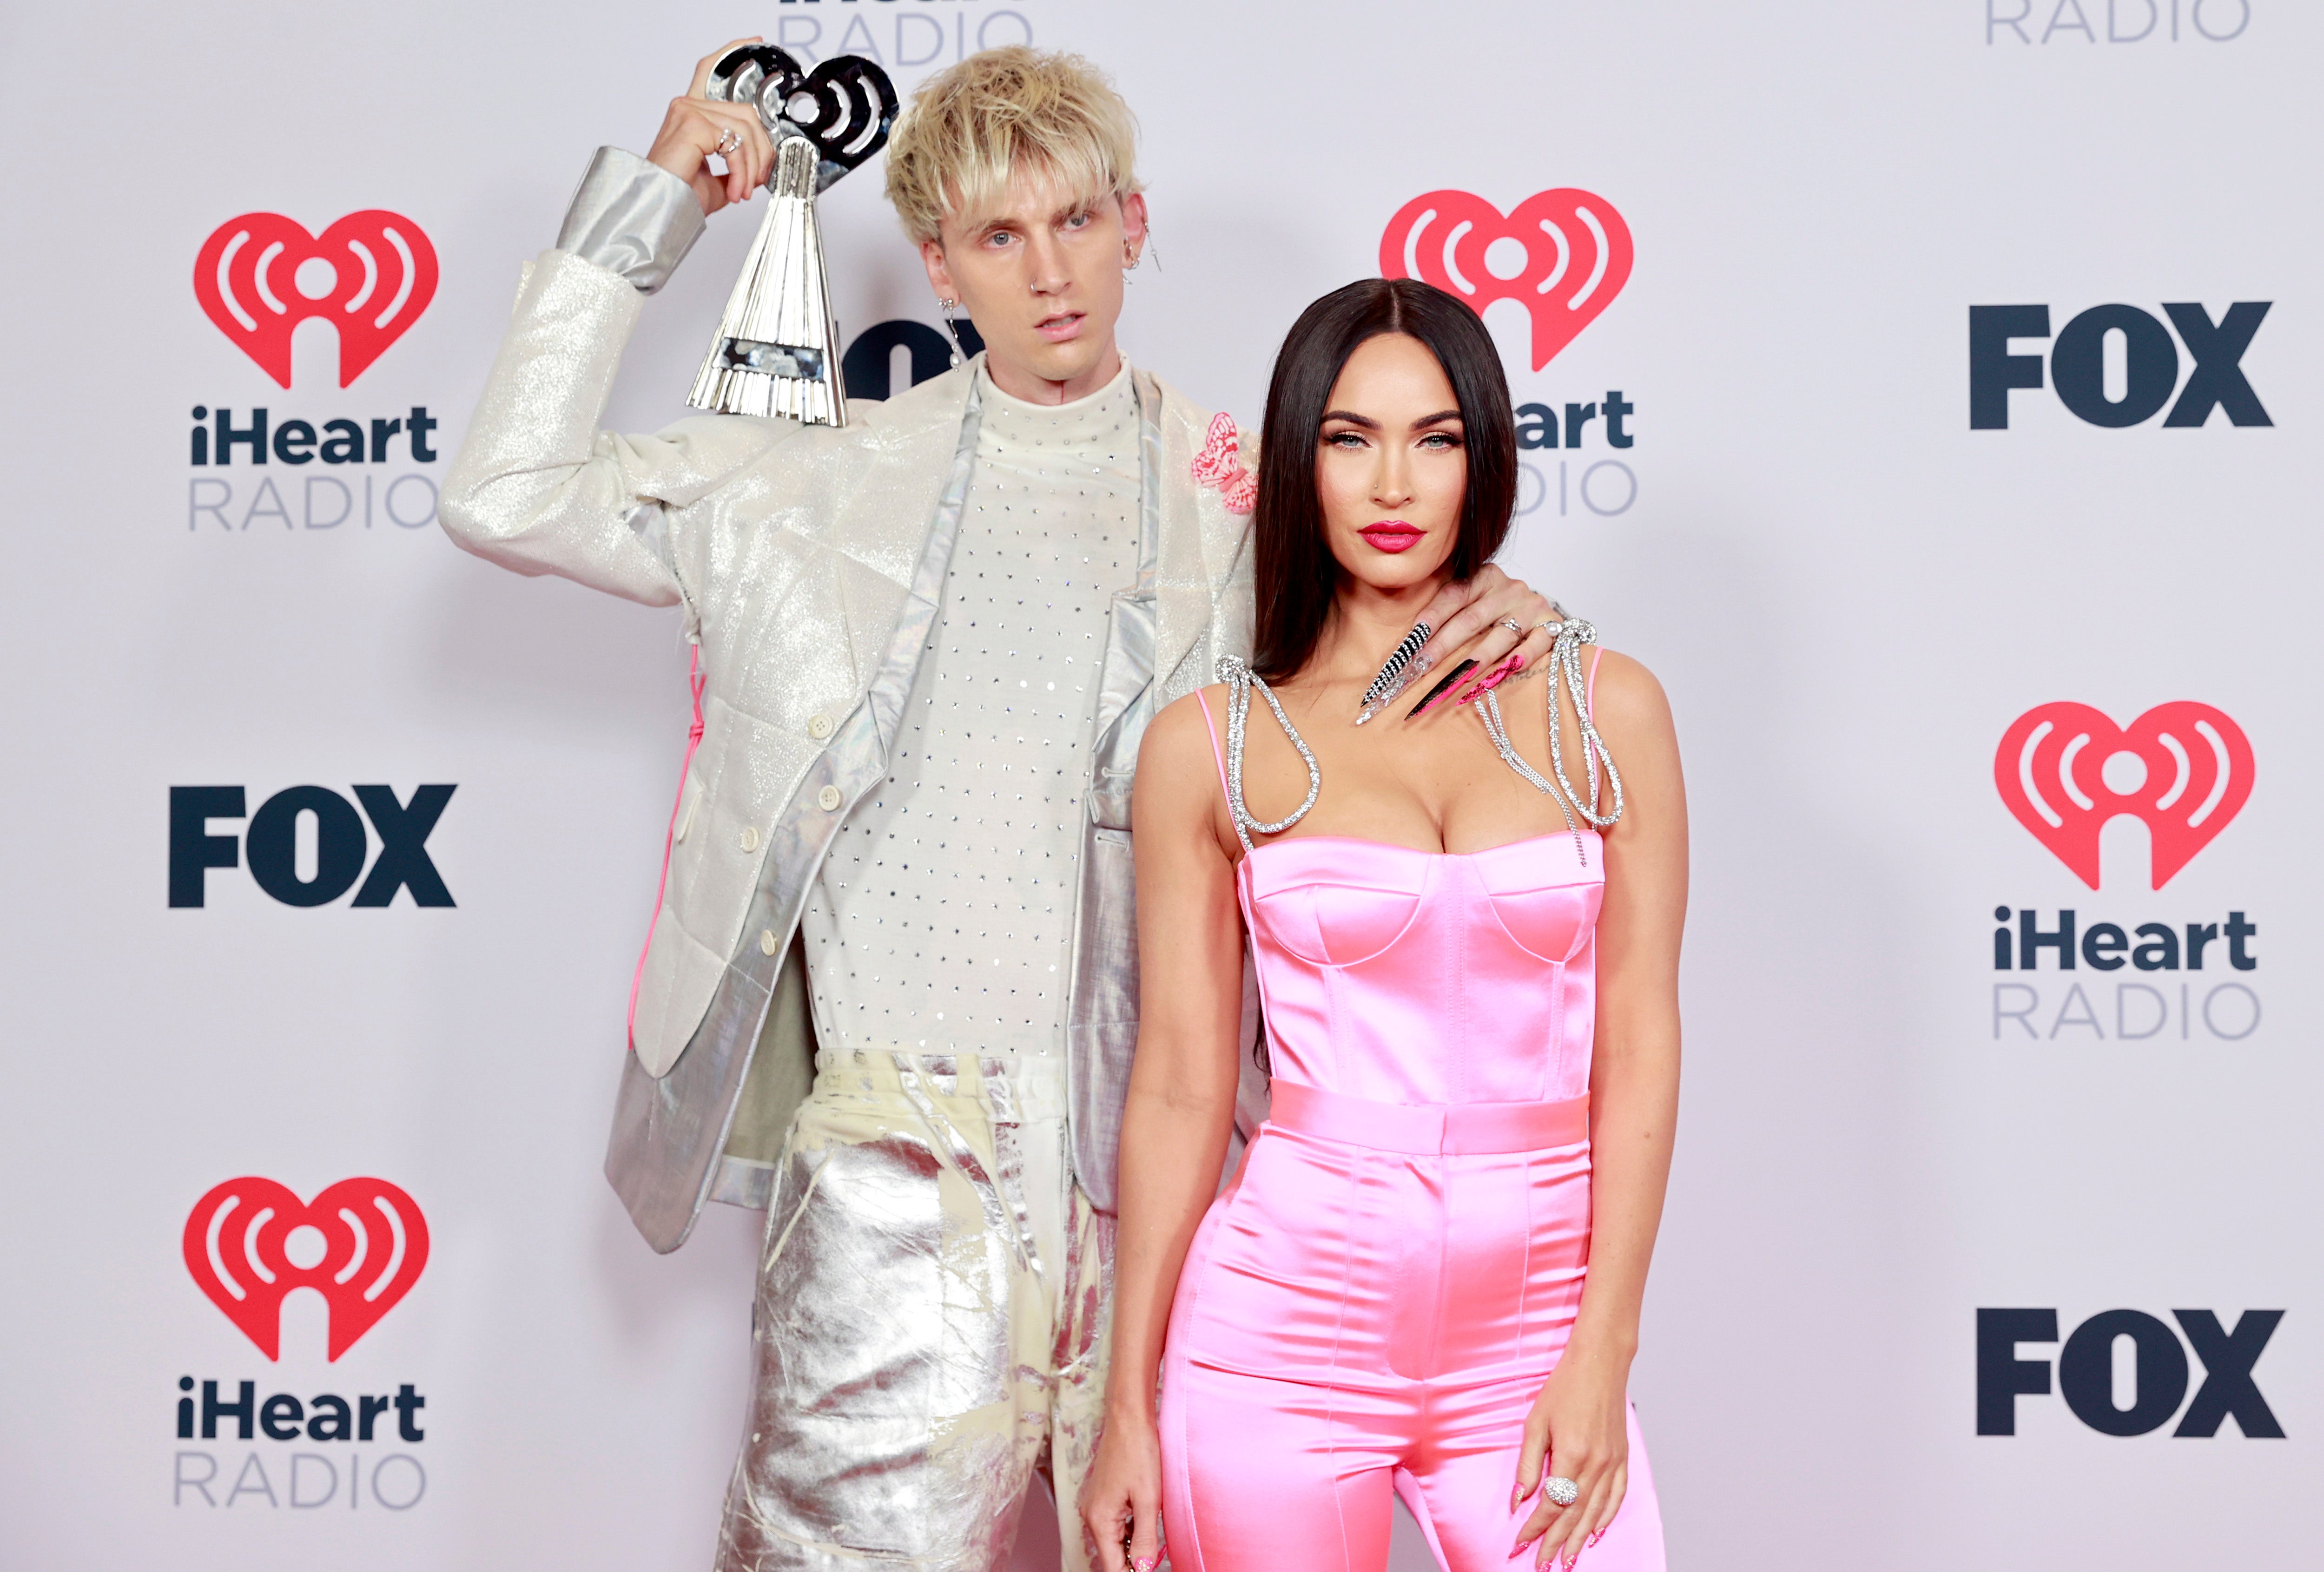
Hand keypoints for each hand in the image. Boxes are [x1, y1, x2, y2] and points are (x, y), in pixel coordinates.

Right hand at [645, 38, 777, 216]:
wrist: (661, 210)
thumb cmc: (680, 197)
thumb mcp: (718, 178)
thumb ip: (736, 163)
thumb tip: (758, 166)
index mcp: (690, 112)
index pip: (709, 70)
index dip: (731, 51)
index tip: (754, 42)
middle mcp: (687, 106)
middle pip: (746, 112)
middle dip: (761, 150)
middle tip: (756, 180)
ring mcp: (688, 111)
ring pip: (745, 129)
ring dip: (752, 166)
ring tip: (742, 190)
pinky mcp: (692, 124)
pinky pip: (735, 144)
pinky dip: (742, 171)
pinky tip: (734, 190)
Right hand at [1077, 1408, 1164, 1571]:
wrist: (1129, 1418)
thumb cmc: (1139, 1453)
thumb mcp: (1148, 1500)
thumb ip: (1146, 1540)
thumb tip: (1143, 1570)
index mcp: (1099, 1521)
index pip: (1113, 1566)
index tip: (1150, 1566)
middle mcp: (1091, 1516)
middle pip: (1113, 1555)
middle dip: (1136, 1559)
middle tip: (1159, 1550)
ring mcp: (1095, 1505)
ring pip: (1115, 1540)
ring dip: (1135, 1543)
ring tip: (1155, 1529)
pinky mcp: (1102, 1497)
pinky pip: (1116, 1524)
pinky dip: (1131, 1528)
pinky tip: (1146, 1516)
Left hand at [1411, 563, 1563, 704]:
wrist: (1538, 609)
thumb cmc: (1496, 609)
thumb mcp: (1473, 601)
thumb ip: (1449, 612)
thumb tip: (1411, 644)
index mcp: (1484, 576)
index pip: (1453, 596)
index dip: (1431, 619)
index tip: (1411, 642)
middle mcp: (1508, 589)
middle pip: (1470, 620)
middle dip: (1442, 646)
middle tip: (1420, 668)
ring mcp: (1531, 607)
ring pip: (1500, 636)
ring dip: (1475, 659)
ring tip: (1454, 678)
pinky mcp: (1550, 625)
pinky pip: (1535, 646)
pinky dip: (1518, 660)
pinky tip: (1500, 674)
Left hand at [1510, 1345, 1629, 1569]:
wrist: (1600, 1363)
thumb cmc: (1565, 1387)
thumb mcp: (1536, 1422)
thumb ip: (1528, 1464)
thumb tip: (1518, 1499)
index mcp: (1571, 1455)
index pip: (1551, 1504)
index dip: (1535, 1527)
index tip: (1520, 1543)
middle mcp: (1596, 1464)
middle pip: (1574, 1515)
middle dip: (1556, 1543)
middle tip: (1543, 1565)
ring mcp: (1612, 1463)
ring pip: (1596, 1512)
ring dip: (1580, 1539)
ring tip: (1568, 1560)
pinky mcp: (1622, 1458)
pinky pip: (1616, 1497)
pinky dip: (1606, 1518)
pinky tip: (1596, 1533)